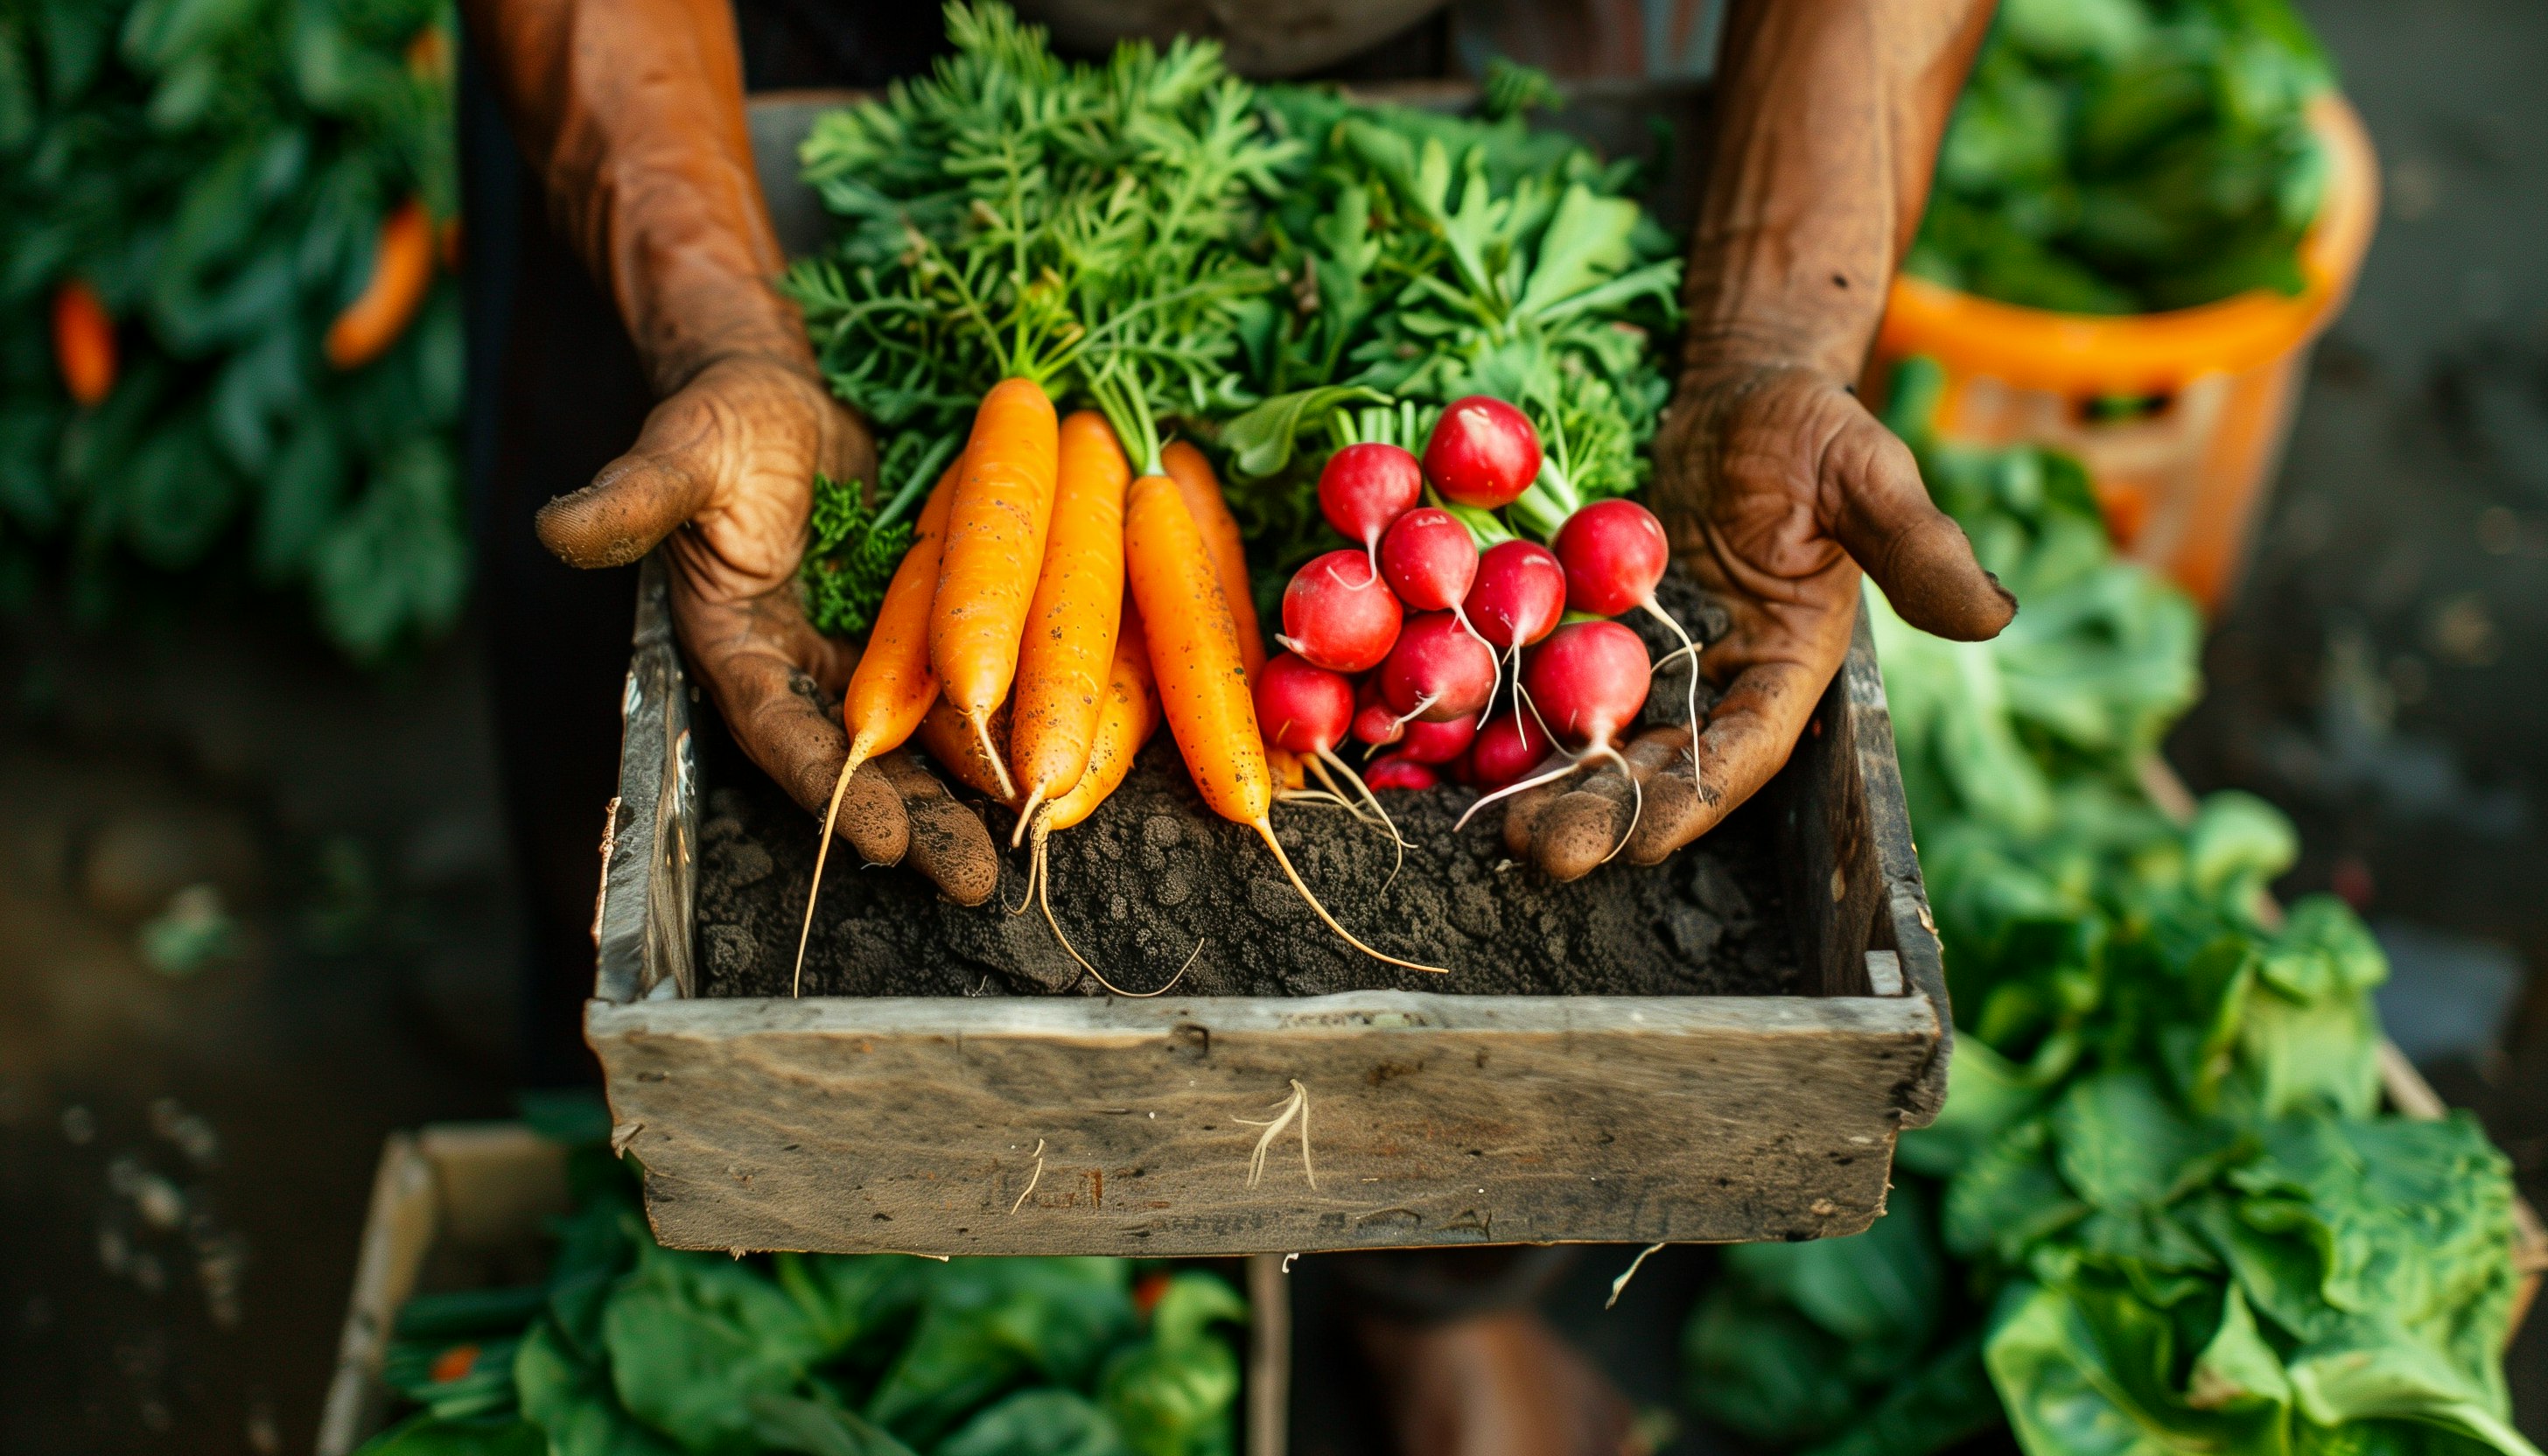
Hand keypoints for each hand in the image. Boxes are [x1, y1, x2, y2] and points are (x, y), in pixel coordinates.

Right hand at [535, 352, 999, 904]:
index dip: (831, 789)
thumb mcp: (679, 455)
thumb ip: (632, 502)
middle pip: (863, 760)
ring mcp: (865, 648)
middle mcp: (803, 666)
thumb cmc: (721, 418)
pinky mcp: (920, 619)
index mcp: (738, 647)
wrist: (783, 387)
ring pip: (921, 734)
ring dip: (970, 789)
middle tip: (976, 881)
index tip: (887, 841)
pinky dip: (1002, 717)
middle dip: (920, 822)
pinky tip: (1053, 754)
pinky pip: (964, 678)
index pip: (783, 734)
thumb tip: (558, 529)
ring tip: (1025, 839)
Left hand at [1503, 362, 2014, 879]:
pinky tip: (1453, 749)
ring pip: (1591, 740)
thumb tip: (1993, 613)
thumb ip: (1917, 545)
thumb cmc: (1812, 426)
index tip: (1637, 840)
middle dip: (1598, 814)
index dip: (1691, 799)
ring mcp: (1647, 663)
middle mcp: (1713, 684)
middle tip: (1533, 850)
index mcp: (1786, 670)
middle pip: (1654, 766)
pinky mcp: (1588, 631)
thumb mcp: (1869, 471)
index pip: (1739, 753)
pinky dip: (1504, 720)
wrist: (1733, 388)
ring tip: (1488, 825)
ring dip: (1544, 786)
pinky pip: (1542, 683)